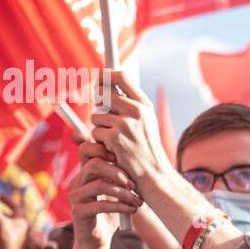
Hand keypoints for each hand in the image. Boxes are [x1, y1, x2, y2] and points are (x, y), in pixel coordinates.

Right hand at [67, 139, 142, 248]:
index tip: (126, 162)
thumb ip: (121, 176)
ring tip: (138, 201)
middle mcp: (77, 182)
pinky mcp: (78, 212)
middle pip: (94, 164)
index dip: (105, 150)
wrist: (97, 240)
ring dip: (123, 192)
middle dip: (118, 172)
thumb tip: (142, 159)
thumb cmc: (110, 214)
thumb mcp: (117, 192)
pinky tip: (133, 210)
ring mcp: (75, 196)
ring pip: (99, 184)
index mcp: (85, 173)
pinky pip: (100, 205)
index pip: (86, 149)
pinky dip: (120, 206)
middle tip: (134, 184)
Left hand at [88, 69, 170, 189]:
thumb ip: (129, 105)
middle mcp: (136, 111)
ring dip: (100, 127)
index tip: (98, 79)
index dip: (105, 75)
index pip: (121, 77)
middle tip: (102, 112)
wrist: (153, 172)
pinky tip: (113, 149)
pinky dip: (100, 141)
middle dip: (98, 103)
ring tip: (114, 139)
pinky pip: (96, 132)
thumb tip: (104, 89)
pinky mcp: (114, 138)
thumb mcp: (145, 122)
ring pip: (96, 116)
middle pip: (103, 94)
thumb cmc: (146, 148)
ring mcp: (125, 124)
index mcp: (144, 105)